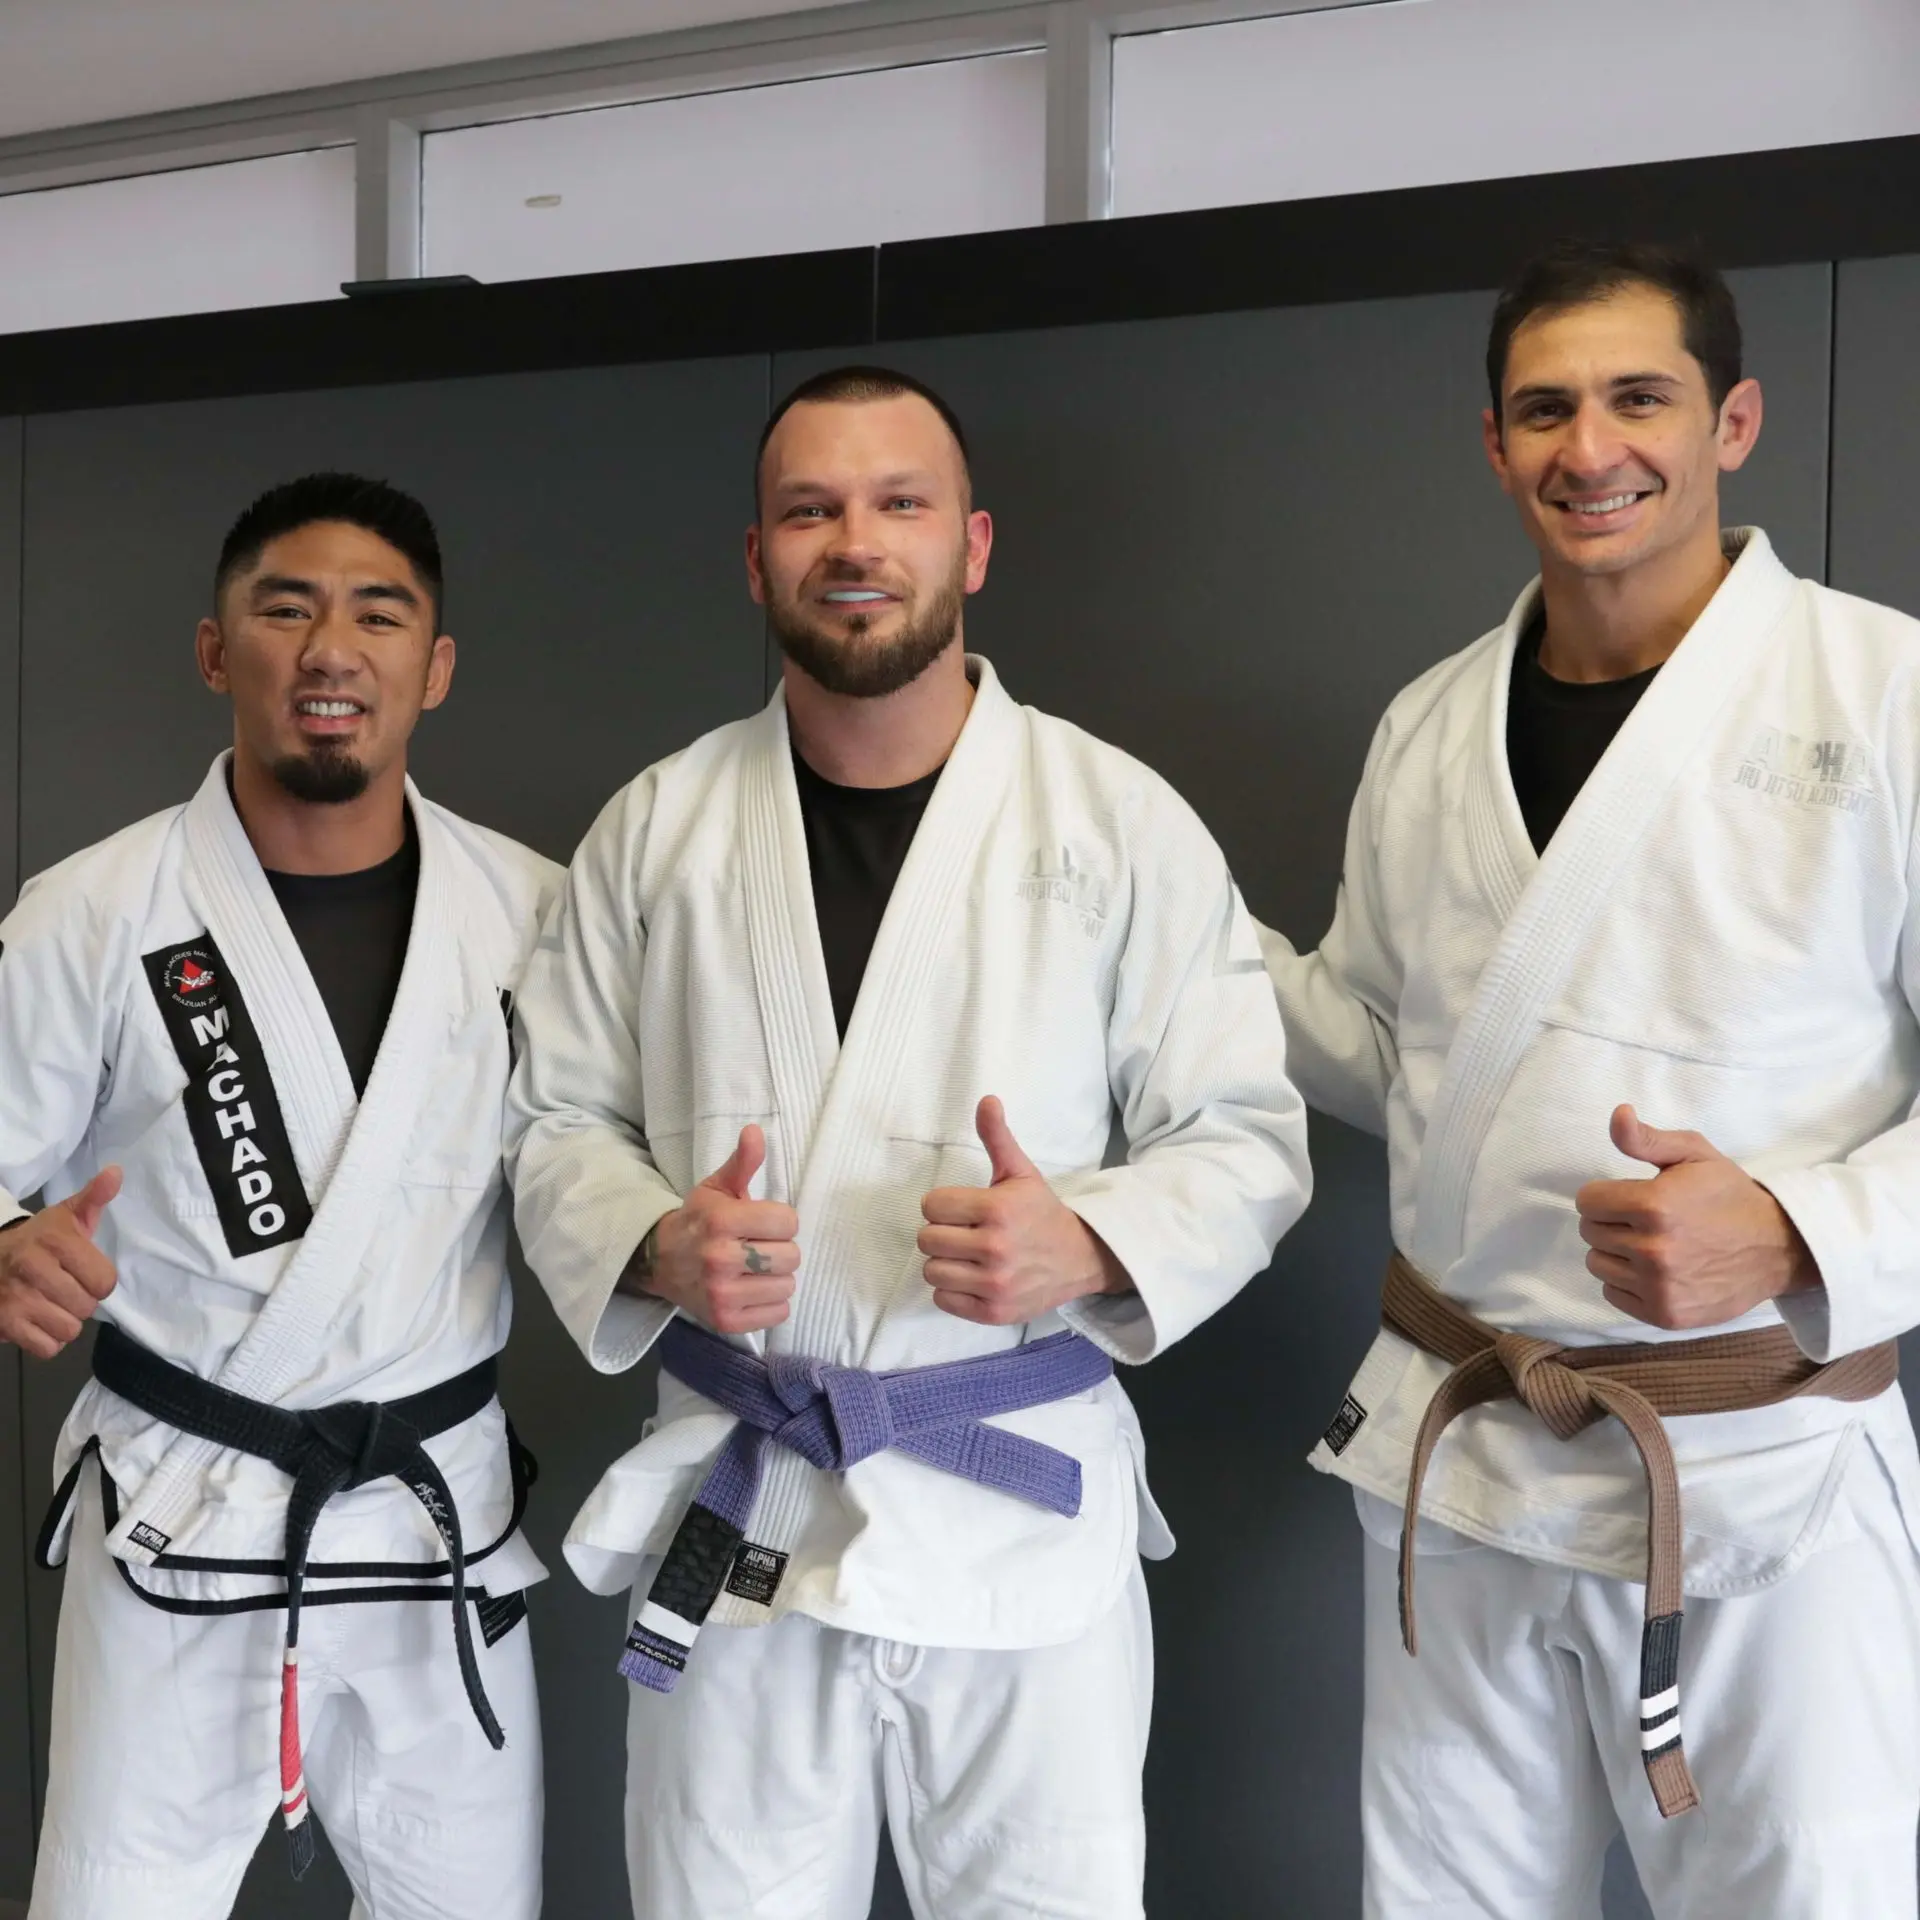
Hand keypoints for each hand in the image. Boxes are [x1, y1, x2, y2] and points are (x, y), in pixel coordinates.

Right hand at [0, 1168, 121, 1359]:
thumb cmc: (37, 1240)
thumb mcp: (65, 1217)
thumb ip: (94, 1198)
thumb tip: (116, 1173)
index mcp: (55, 1240)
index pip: (105, 1281)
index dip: (100, 1282)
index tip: (85, 1273)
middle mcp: (32, 1267)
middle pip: (86, 1307)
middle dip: (81, 1302)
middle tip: (64, 1289)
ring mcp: (15, 1297)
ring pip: (69, 1330)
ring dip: (64, 1322)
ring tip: (51, 1305)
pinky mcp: (3, 1323)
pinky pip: (46, 1348)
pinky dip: (47, 1341)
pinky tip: (38, 1322)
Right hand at [627, 1126, 800, 1335]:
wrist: (661, 1261)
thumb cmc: (698, 1220)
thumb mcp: (717, 1187)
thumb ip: (743, 1162)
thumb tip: (756, 1131)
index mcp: (721, 1220)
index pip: (788, 1221)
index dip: (780, 1221)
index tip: (762, 1223)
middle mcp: (719, 1258)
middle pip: (791, 1256)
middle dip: (780, 1249)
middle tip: (758, 1247)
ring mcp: (721, 1294)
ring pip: (787, 1286)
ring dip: (777, 1278)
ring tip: (754, 1270)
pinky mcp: (726, 1321)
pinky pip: (779, 1313)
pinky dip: (771, 1304)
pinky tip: (752, 1290)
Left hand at [917, 1096, 1129, 1326]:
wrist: (1080, 1258)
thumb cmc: (1041, 1212)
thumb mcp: (1021, 1172)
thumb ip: (997, 1137)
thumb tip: (986, 1099)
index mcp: (997, 1209)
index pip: (931, 1205)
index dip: (943, 1205)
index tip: (963, 1209)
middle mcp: (995, 1248)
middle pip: (927, 1239)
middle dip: (942, 1232)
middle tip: (965, 1232)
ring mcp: (994, 1284)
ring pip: (931, 1270)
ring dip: (944, 1262)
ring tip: (967, 1255)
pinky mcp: (993, 1312)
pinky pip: (943, 1300)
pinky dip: (952, 1290)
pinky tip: (972, 1277)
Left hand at [1575, 1105, 1818, 1330]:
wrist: (1778, 1247)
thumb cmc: (1730, 1195)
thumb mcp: (1694, 1154)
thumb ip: (1647, 1138)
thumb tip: (1618, 1114)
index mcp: (1654, 1206)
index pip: (1587, 1201)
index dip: (1605, 1194)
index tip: (1630, 1196)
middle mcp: (1653, 1250)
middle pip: (1590, 1233)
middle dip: (1611, 1221)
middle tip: (1645, 1220)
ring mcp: (1659, 1287)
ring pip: (1597, 1264)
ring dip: (1616, 1252)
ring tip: (1651, 1244)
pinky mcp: (1665, 1315)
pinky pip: (1613, 1294)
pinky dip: (1627, 1282)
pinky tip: (1656, 1270)